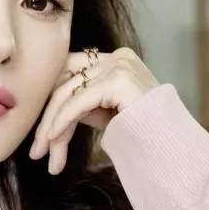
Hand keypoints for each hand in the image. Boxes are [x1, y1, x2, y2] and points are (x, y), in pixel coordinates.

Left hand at [28, 47, 160, 174]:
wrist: (173, 148)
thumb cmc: (141, 133)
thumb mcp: (103, 113)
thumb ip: (79, 103)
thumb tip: (47, 112)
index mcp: (114, 59)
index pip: (69, 73)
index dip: (48, 102)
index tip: (39, 134)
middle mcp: (117, 56)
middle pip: (65, 82)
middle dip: (46, 119)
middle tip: (35, 151)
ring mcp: (119, 65)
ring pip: (67, 93)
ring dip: (50, 127)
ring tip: (41, 153)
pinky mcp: (119, 80)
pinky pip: (78, 101)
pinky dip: (61, 122)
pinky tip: (52, 140)